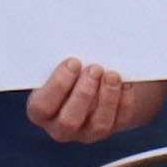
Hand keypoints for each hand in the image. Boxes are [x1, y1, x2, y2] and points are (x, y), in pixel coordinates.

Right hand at [26, 57, 166, 145]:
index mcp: (40, 110)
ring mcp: (86, 132)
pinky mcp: (109, 130)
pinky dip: (124, 100)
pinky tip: (126, 82)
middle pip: (69, 121)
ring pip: (98, 125)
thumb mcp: (58, 64)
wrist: (88, 82)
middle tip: (95, 68)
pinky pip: (119, 120)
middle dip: (84, 93)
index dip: (58, 85)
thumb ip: (61, 60)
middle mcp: (61, 127)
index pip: (43, 106)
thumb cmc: (68, 69)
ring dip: (107, 97)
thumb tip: (72, 34)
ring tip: (111, 74)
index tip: (73, 62)